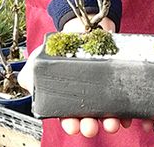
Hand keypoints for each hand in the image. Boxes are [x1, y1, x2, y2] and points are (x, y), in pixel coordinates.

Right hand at [19, 16, 124, 137]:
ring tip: (111, 124)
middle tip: (90, 127)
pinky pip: (125, 101)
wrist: (83, 27)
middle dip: (89, 125)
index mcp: (66, 98)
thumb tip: (26, 83)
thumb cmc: (60, 48)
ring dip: (109, 121)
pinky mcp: (118, 83)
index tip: (72, 126)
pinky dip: (127, 111)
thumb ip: (29, 76)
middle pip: (88, 118)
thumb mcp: (39, 60)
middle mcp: (85, 98)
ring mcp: (102, 92)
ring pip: (107, 113)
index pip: (67, 116)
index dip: (69, 123)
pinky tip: (127, 116)